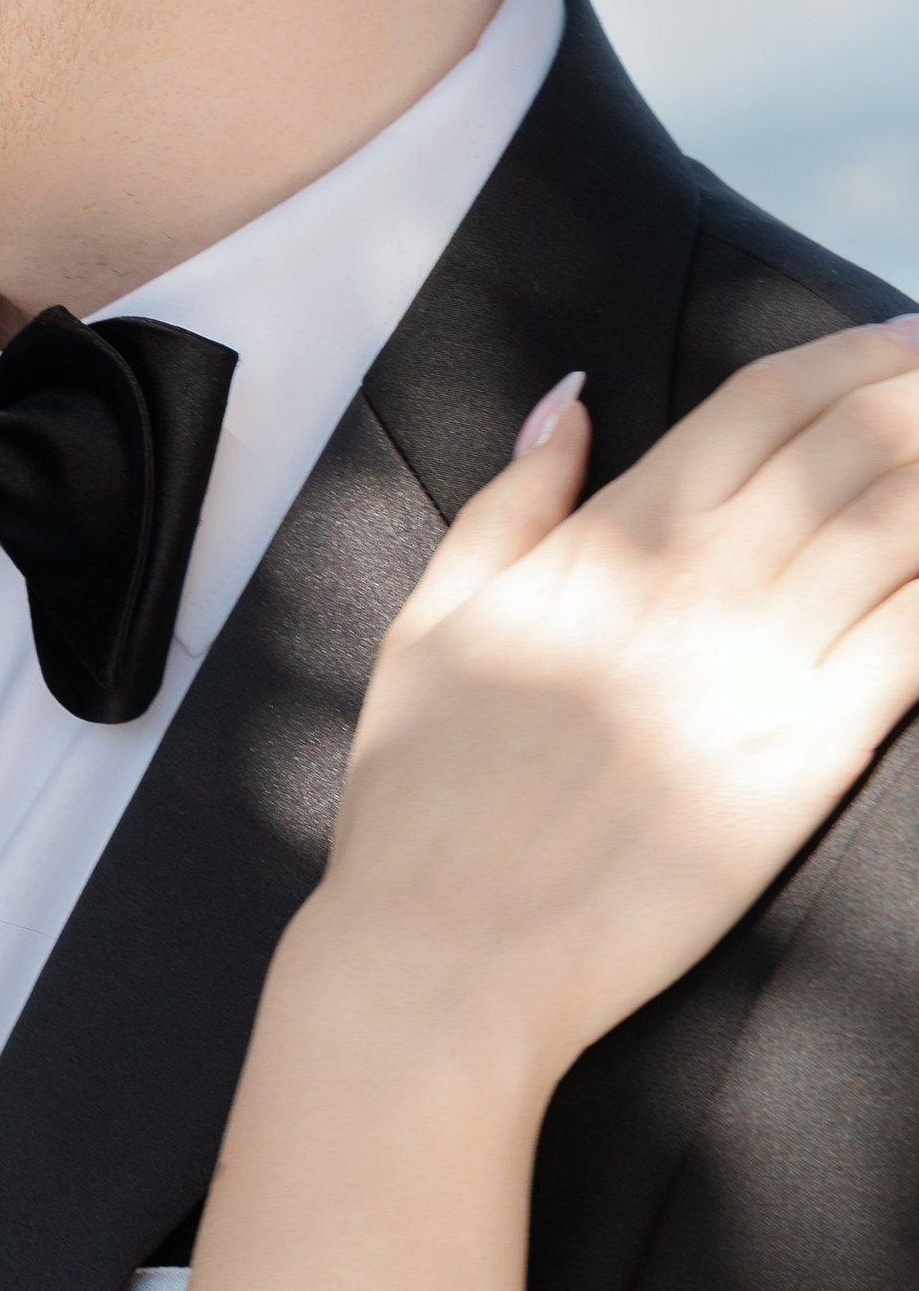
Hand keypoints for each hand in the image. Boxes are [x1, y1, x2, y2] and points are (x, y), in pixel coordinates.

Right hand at [309, 320, 918, 1088]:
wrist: (449, 948)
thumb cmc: (421, 801)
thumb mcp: (429, 622)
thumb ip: (510, 502)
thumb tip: (573, 402)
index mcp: (611, 538)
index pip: (763, 402)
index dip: (850, 356)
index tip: (903, 342)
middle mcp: (700, 579)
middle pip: (855, 443)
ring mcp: (763, 661)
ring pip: (903, 522)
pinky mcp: (811, 752)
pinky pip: (915, 635)